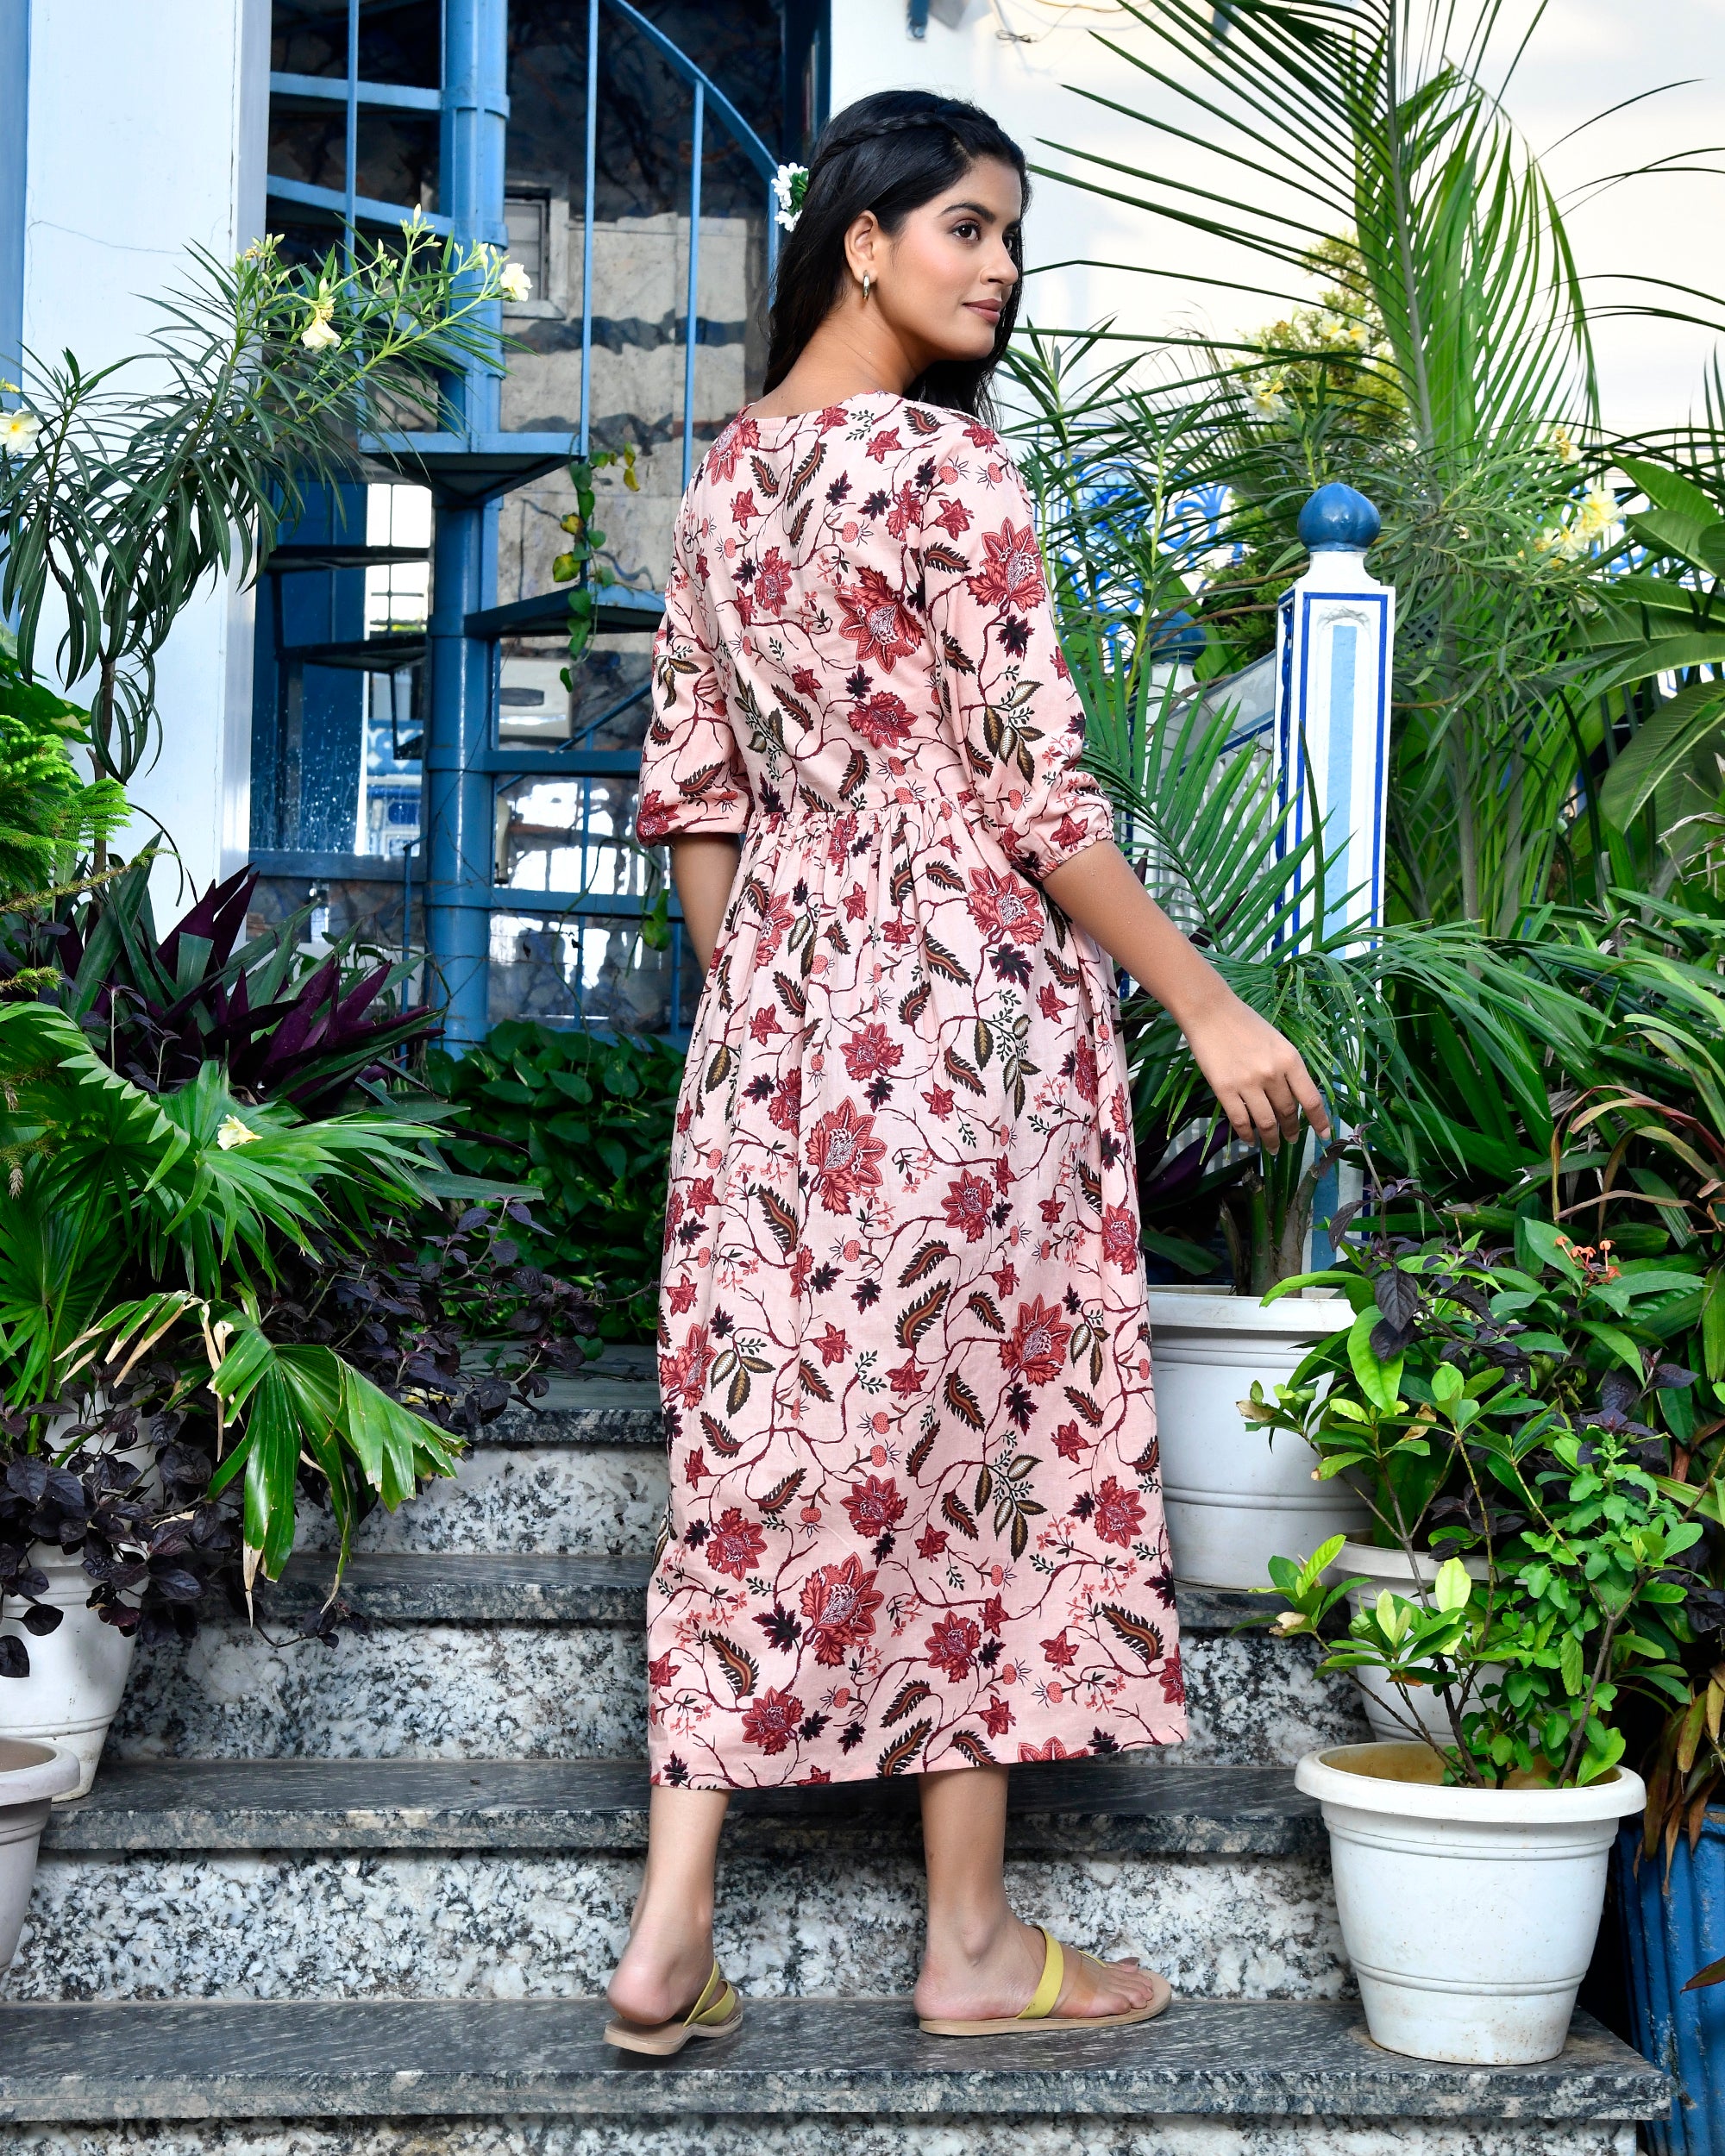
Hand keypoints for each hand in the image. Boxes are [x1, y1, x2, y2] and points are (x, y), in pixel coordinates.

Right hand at [1179, 988, 1329, 1153]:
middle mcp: (1272, 1074)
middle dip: (1291, 1130)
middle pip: (1288, 1112)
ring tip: (1271, 1147)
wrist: (1211, 1012)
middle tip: (1290, 1139)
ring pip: (1266, 1122)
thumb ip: (1288, 1069)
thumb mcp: (1278, 1043)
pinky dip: (1246, 1134)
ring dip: (1271, 1139)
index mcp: (1290, 1060)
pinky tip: (1249, 1140)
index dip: (1319, 1121)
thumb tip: (1294, 1098)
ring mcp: (1247, 1083)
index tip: (1324, 1135)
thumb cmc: (1246, 1024)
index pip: (1311, 1099)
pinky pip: (1240, 1120)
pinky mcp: (1224, 1090)